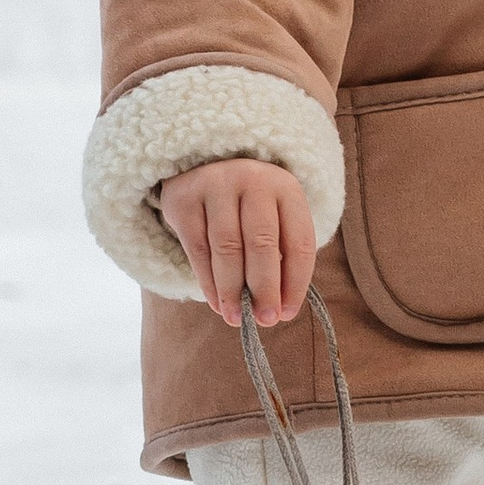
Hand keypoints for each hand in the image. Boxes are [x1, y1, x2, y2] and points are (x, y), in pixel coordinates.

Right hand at [157, 159, 317, 329]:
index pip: (299, 241)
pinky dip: (208, 282)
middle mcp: (253, 181)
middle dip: (265, 288)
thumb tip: (277, 308)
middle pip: (262, 244)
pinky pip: (198, 250)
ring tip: (236, 318)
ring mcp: (216, 186)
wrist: (203, 163)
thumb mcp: (274, 216)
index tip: (288, 313)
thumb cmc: (249, 203)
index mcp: (286, 188)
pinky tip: (217, 302)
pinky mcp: (184, 200)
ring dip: (232, 290)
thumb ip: (279, 255)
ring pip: (227, 249)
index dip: (295, 282)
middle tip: (265, 321)